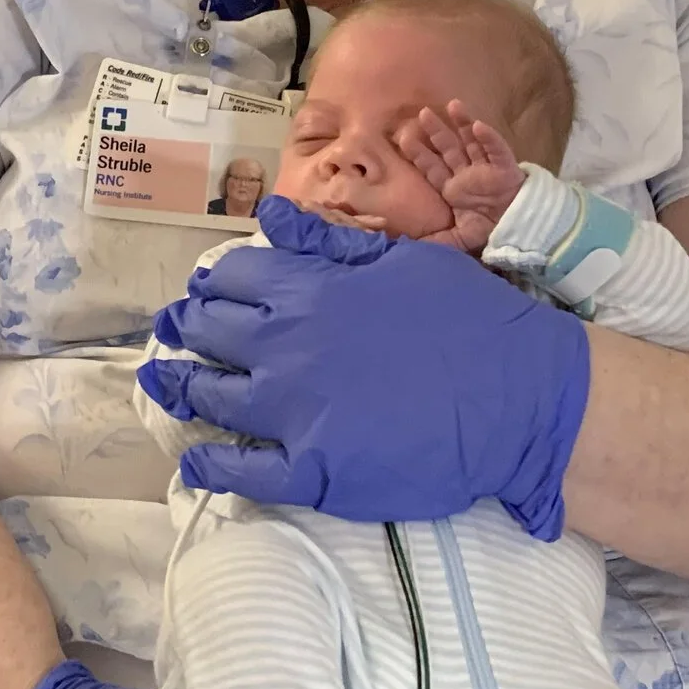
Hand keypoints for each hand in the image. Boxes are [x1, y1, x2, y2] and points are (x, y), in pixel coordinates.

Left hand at [137, 195, 590, 535]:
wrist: (521, 398)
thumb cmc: (470, 323)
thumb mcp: (401, 261)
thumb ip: (328, 244)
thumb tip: (271, 217)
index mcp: (308, 292)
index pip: (231, 280)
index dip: (212, 286)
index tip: (205, 294)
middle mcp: (286, 348)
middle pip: (210, 335)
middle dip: (186, 332)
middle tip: (176, 336)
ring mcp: (293, 412)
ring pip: (212, 398)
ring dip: (182, 389)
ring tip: (166, 387)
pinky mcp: (311, 470)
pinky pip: (240, 471)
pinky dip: (208, 466)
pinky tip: (195, 463)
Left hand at [399, 103, 524, 254]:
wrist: (517, 229)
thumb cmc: (488, 229)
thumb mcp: (458, 238)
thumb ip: (437, 240)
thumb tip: (409, 248)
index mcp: (453, 188)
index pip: (433, 167)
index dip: (420, 153)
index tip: (403, 138)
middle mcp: (466, 173)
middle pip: (448, 148)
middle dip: (436, 131)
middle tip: (422, 113)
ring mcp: (485, 167)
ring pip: (471, 141)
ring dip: (462, 123)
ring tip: (452, 105)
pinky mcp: (504, 167)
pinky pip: (495, 149)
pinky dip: (487, 138)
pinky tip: (478, 125)